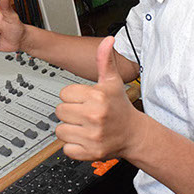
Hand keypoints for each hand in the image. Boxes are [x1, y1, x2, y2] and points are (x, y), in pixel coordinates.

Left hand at [55, 36, 139, 160]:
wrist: (134, 134)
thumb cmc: (119, 106)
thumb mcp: (112, 81)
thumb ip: (105, 60)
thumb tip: (107, 40)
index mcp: (97, 96)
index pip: (64, 94)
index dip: (73, 96)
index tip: (85, 100)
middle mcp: (94, 116)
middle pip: (59, 111)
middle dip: (70, 112)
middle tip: (85, 113)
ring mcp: (92, 136)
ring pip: (60, 130)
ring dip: (70, 129)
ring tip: (85, 126)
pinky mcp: (90, 153)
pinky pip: (66, 148)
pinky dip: (73, 146)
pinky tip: (85, 139)